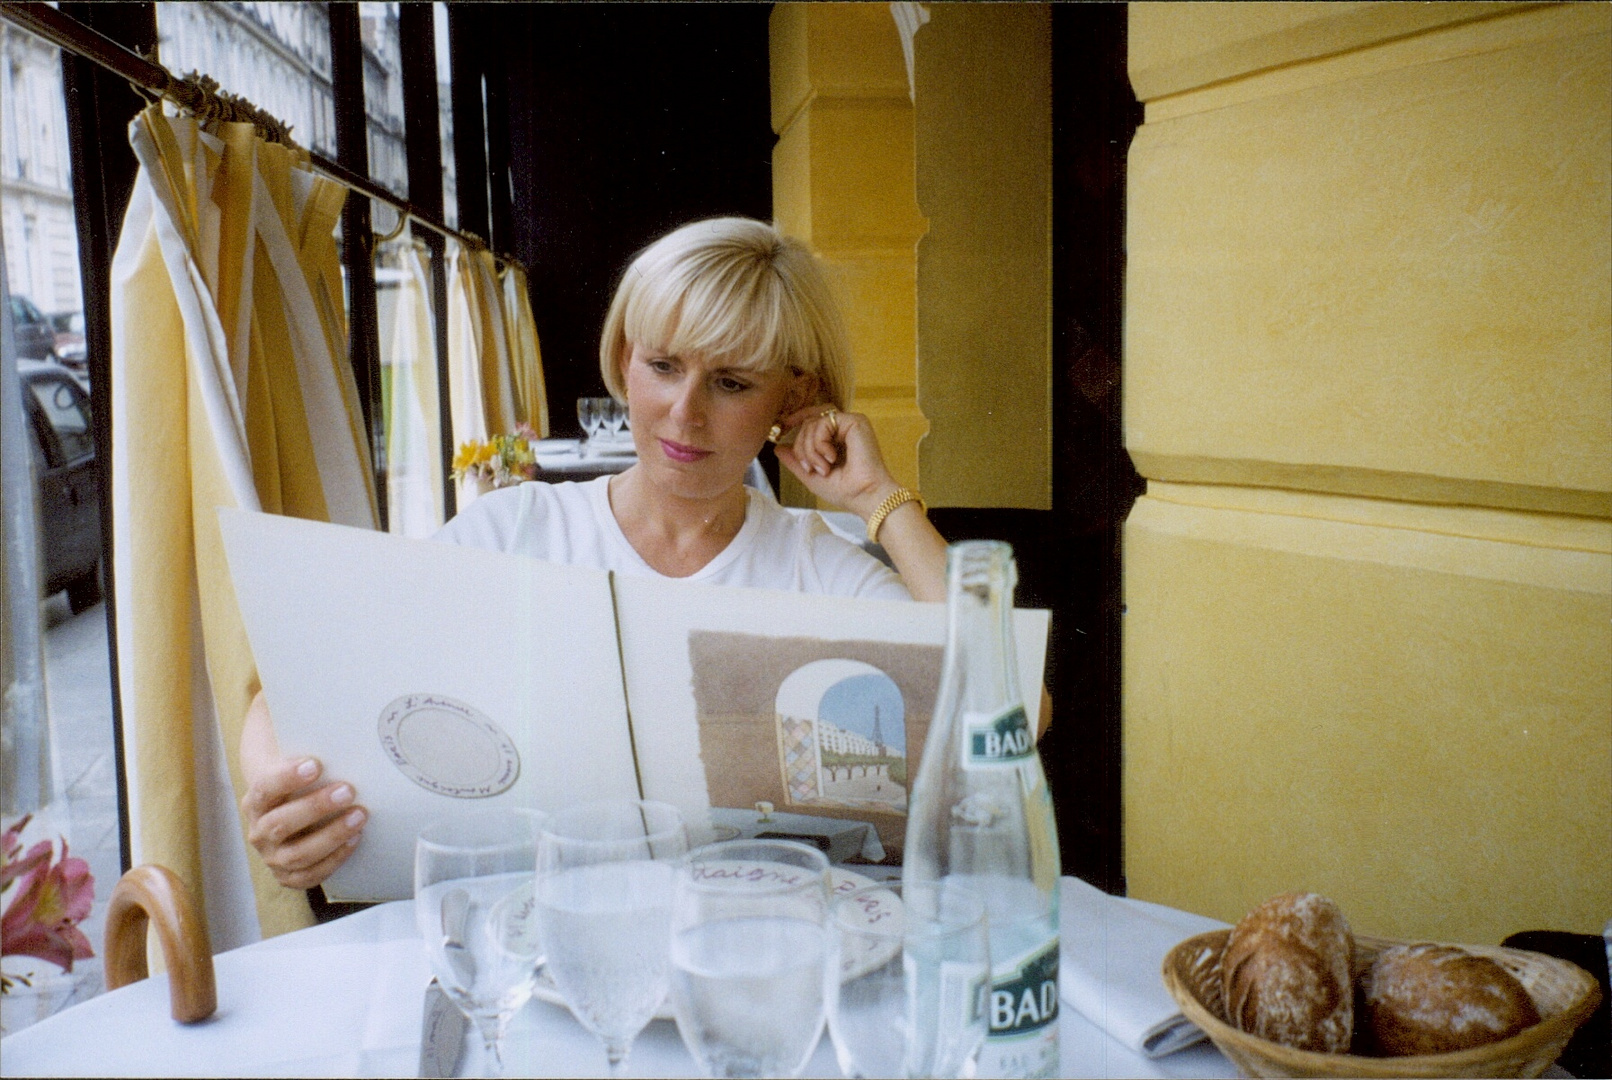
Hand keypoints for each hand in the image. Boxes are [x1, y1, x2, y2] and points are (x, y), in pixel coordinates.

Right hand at [240, 756, 366, 890]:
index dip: (286, 777)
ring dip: (330, 835)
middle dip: (315, 807)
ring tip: (359, 815)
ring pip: (296, 854)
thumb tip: (325, 715)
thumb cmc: (302, 787)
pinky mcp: (288, 877)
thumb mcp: (296, 767)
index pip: (264, 788)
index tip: (315, 764)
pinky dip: (334, 859)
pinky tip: (354, 839)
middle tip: (348, 790)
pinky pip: (309, 875)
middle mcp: (259, 831)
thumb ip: (305, 747)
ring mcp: (272, 857)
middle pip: (280, 824)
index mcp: (256, 801)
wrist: (293, 817)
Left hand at [774, 405, 903, 519]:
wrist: (864, 496)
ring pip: (812, 422)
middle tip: (810, 468)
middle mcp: (843, 429)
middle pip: (808, 422)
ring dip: (810, 449)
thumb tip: (778, 448)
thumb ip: (796, 461)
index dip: (796, 420)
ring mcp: (849, 424)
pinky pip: (823, 421)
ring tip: (823, 468)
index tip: (783, 427)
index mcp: (836, 439)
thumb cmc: (845, 491)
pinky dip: (820, 442)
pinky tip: (831, 458)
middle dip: (801, 447)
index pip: (812, 421)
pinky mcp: (855, 421)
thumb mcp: (812, 476)